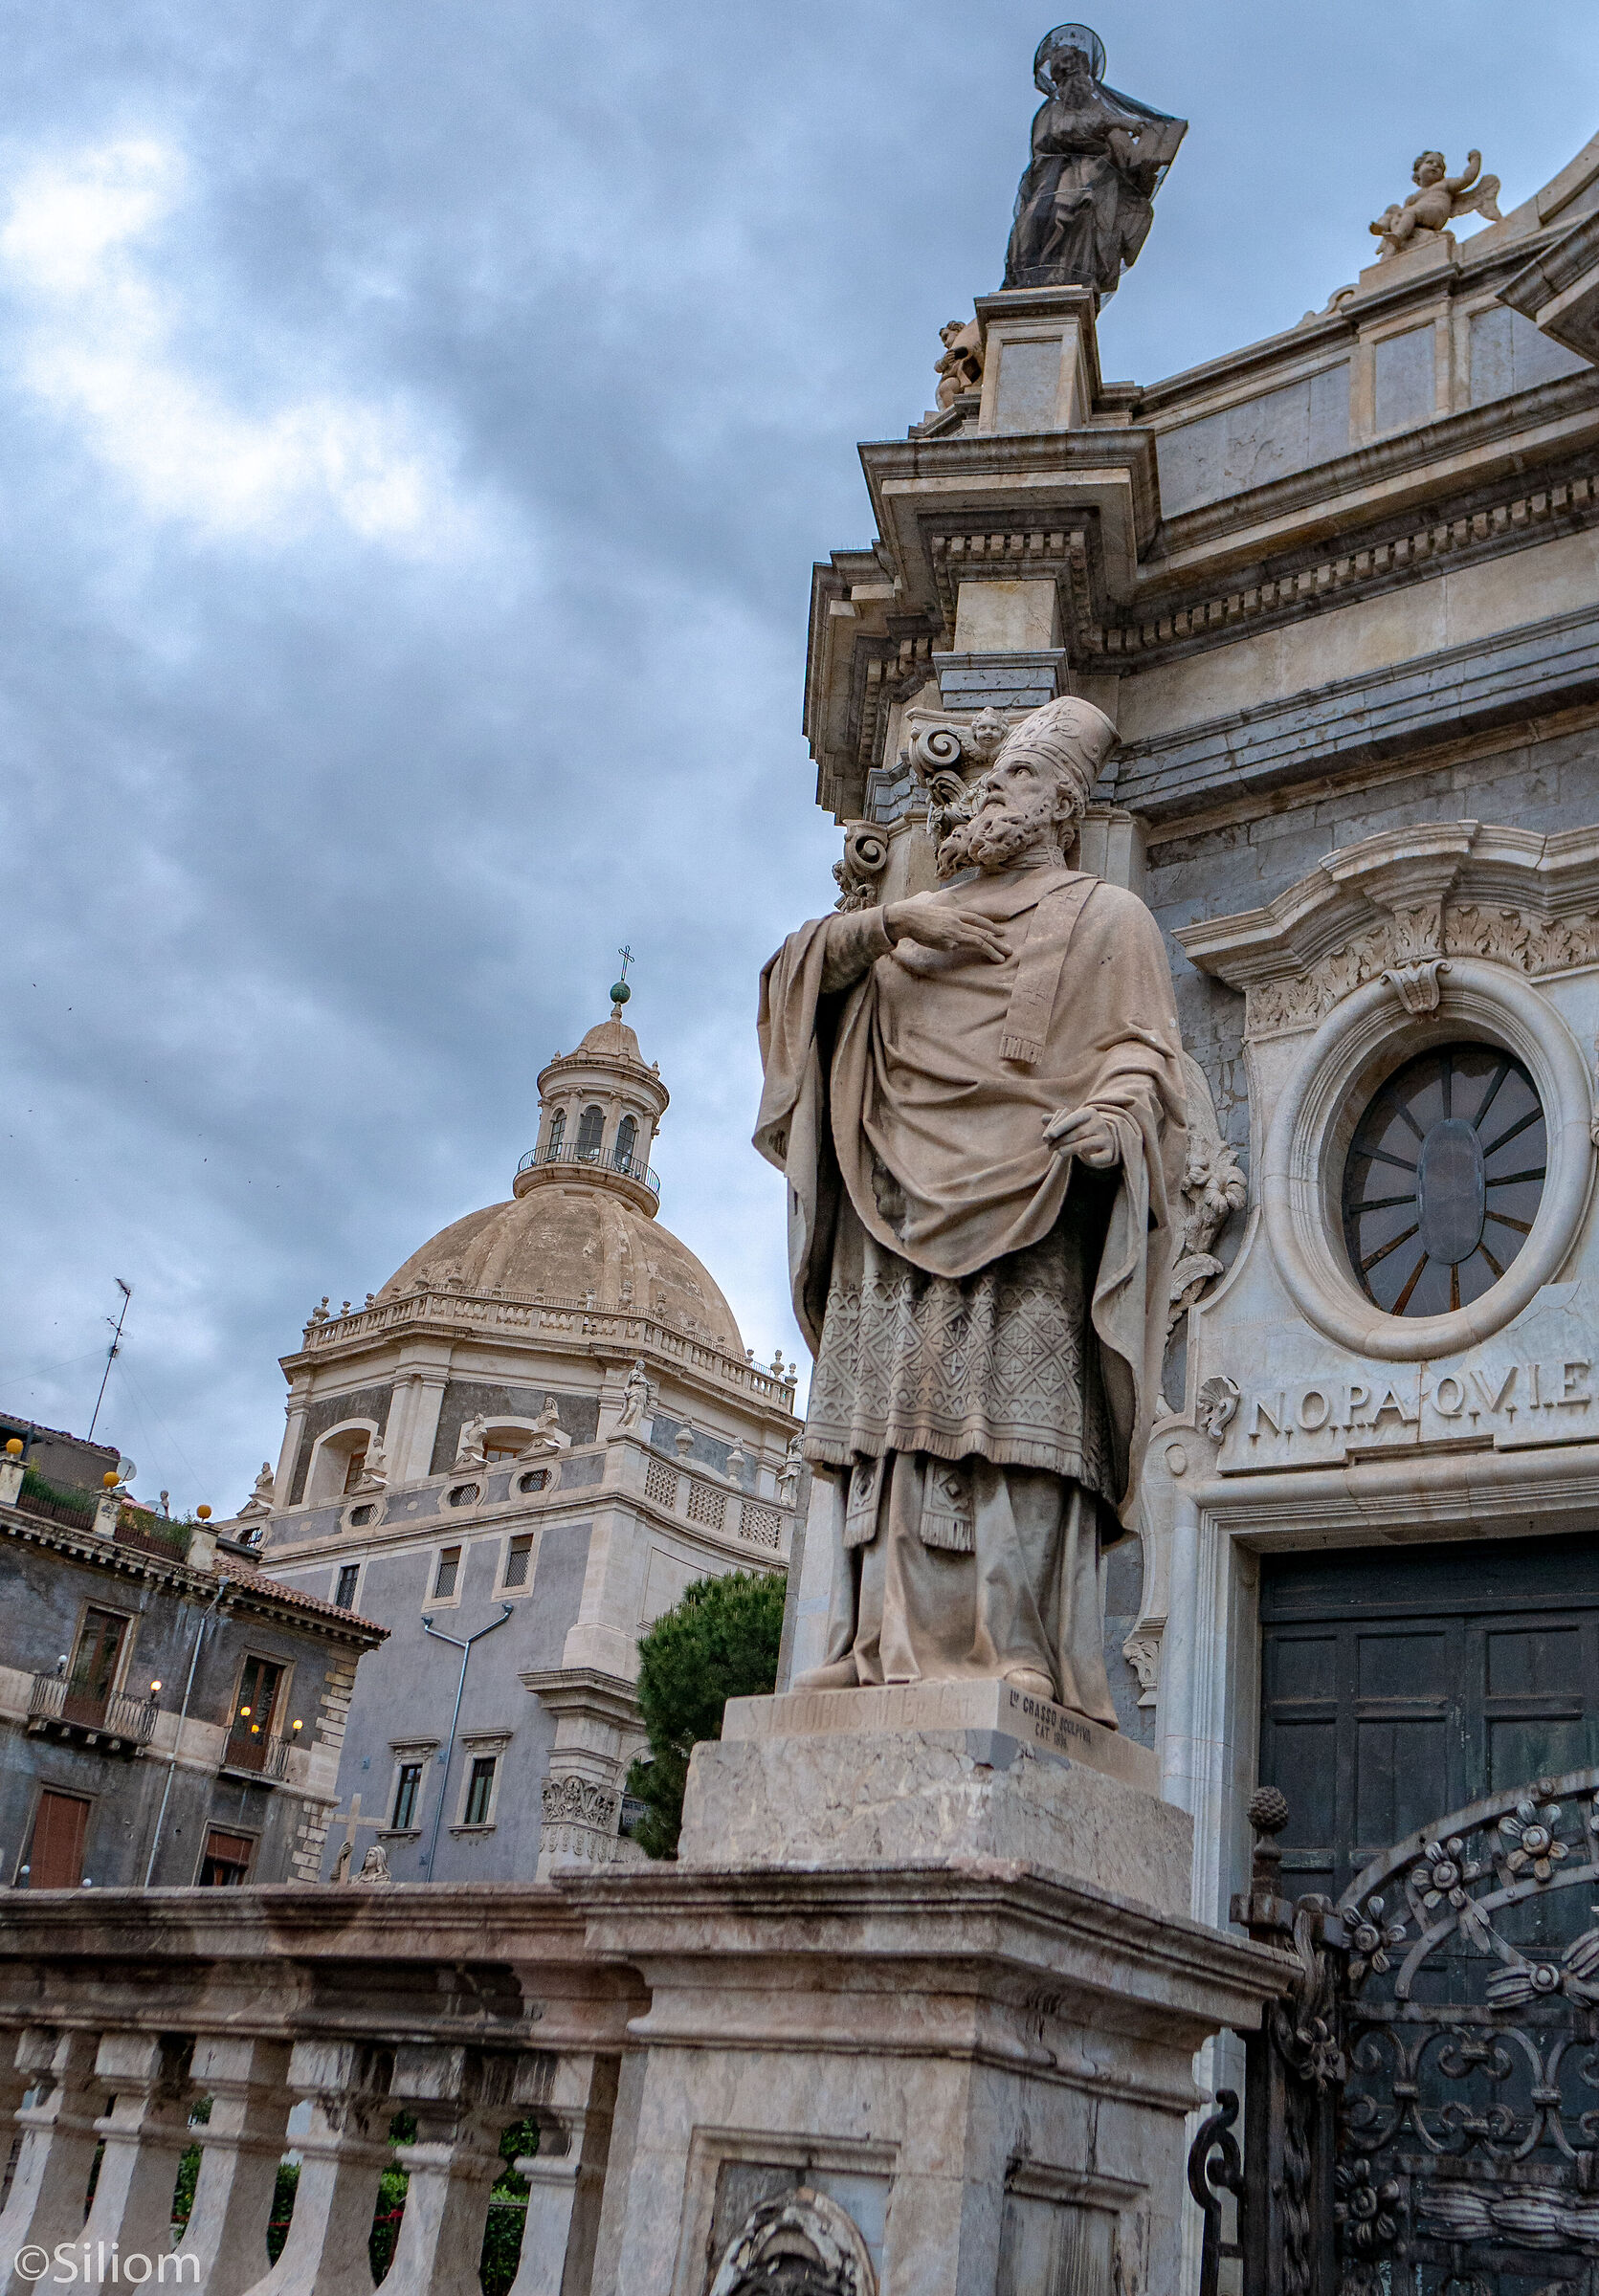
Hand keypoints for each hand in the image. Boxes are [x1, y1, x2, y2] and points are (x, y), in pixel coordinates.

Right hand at [884, 893, 1006, 963]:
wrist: (908, 918)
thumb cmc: (919, 918)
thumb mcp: (938, 915)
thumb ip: (950, 923)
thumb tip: (955, 938)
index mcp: (956, 914)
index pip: (978, 919)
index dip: (991, 926)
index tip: (1001, 932)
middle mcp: (958, 922)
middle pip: (983, 931)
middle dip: (998, 942)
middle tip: (1009, 950)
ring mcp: (954, 932)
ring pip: (979, 940)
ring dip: (992, 950)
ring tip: (1002, 958)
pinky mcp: (947, 942)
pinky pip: (961, 948)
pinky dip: (969, 952)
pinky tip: (978, 958)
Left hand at [1043, 1107, 1120, 1167]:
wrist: (1104, 1138)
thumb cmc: (1082, 1128)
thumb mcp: (1072, 1122)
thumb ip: (1057, 1120)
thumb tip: (1043, 1119)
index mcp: (1089, 1113)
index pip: (1073, 1119)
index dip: (1059, 1127)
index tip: (1048, 1136)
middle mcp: (1099, 1124)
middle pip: (1079, 1132)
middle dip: (1062, 1140)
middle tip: (1050, 1147)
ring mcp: (1106, 1138)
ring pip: (1088, 1143)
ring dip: (1071, 1149)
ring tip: (1059, 1152)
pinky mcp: (1110, 1152)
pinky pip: (1102, 1156)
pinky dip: (1094, 1159)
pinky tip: (1087, 1159)